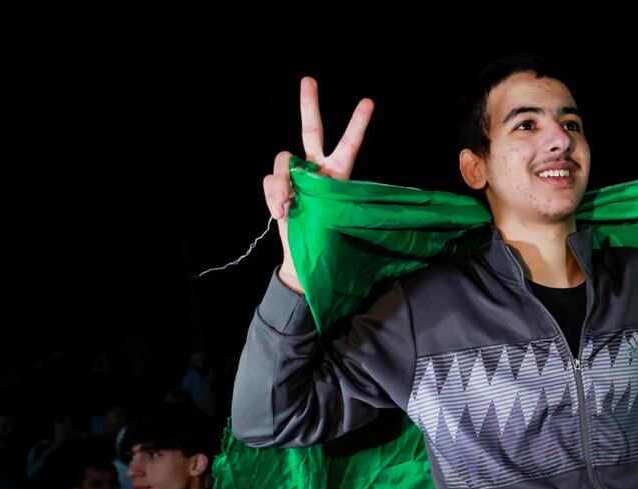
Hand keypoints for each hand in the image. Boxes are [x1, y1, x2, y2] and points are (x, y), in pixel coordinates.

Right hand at [265, 77, 375, 293]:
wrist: (305, 259)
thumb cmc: (328, 242)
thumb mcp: (331, 218)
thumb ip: (311, 196)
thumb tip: (284, 189)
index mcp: (339, 175)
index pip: (349, 145)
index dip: (357, 124)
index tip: (368, 102)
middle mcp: (317, 170)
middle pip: (311, 131)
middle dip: (309, 105)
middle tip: (309, 79)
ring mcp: (295, 178)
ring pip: (282, 161)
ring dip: (281, 182)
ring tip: (286, 206)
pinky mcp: (277, 188)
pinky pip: (269, 180)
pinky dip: (271, 195)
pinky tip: (279, 212)